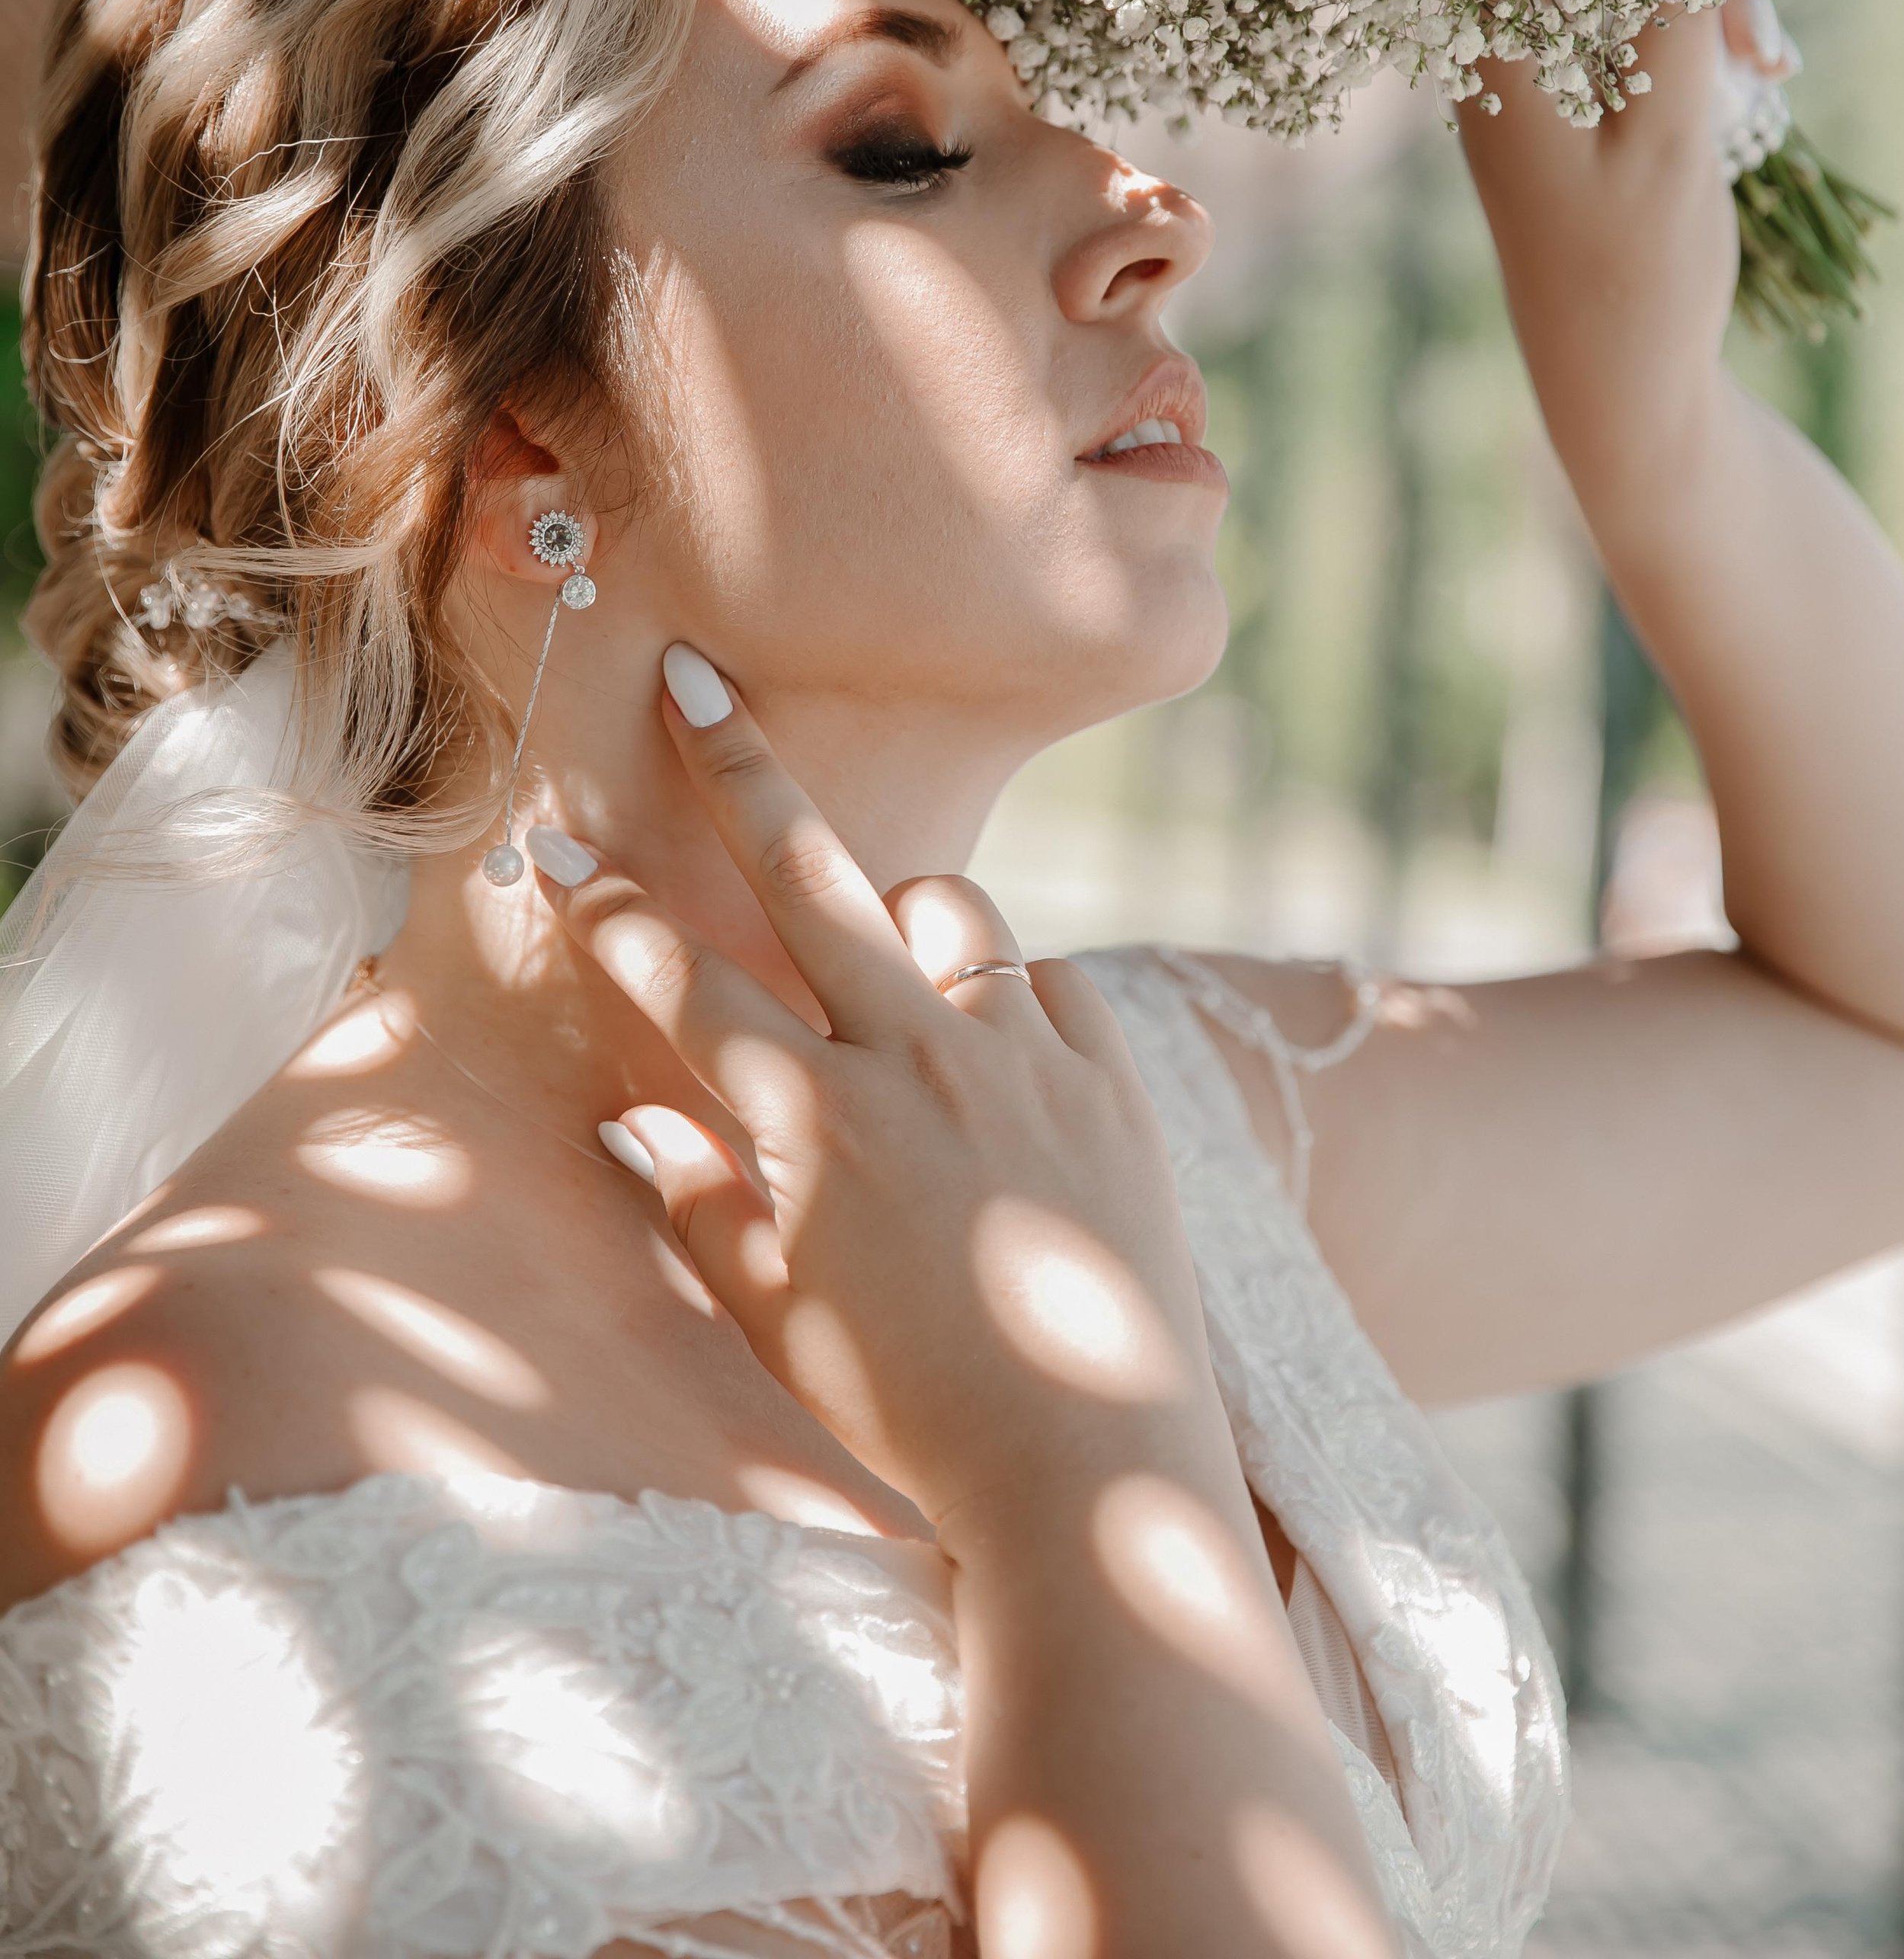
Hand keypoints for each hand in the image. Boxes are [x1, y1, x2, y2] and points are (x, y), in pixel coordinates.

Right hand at [536, 665, 1232, 1542]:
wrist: (1093, 1468)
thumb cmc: (908, 1410)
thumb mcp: (774, 1321)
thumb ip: (701, 1203)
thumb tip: (631, 1117)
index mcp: (815, 1122)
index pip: (684, 982)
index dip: (609, 913)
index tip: (555, 850)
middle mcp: (916, 1060)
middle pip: (812, 874)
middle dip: (740, 763)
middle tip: (697, 674)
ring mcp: (1023, 1057)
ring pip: (952, 908)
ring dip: (906, 913)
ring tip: (892, 955)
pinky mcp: (1110, 1077)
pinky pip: (1048, 982)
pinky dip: (1009, 996)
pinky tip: (994, 1051)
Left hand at [1456, 0, 1776, 513]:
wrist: (1620, 385)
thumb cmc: (1633, 274)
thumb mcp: (1666, 137)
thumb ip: (1668, 11)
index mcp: (1492, 57)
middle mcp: (1500, 53)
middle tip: (1757, 34)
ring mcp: (1541, 75)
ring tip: (1769, 67)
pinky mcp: (1582, 98)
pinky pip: (1638, 24)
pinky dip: (1697, 35)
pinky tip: (1759, 74)